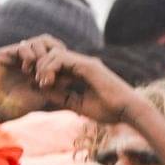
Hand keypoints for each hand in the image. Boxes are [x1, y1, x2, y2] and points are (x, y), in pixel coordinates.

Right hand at [0, 41, 61, 122]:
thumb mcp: (40, 99)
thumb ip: (54, 89)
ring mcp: (14, 54)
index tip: (64, 75)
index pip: (54, 52)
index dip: (62, 60)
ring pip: (38, 41)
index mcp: (34, 66)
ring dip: (42, 57)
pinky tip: (27, 71)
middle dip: (55, 54)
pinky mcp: (3, 54)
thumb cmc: (11, 108)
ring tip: (39, 75)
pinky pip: (23, 47)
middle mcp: (25, 58)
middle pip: (48, 41)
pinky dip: (30, 57)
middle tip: (55, 70)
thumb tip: (73, 81)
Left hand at [22, 35, 139, 123]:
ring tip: (42, 83)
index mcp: (81, 72)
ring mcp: (85, 63)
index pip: (56, 64)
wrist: (127, 111)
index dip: (44, 72)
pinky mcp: (87, 65)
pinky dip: (50, 68)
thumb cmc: (108, 111)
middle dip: (40, 67)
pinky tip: (47, 82)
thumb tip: (42, 92)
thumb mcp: (77, 105)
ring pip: (55, 54)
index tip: (38, 87)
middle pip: (53, 55)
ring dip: (43, 67)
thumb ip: (61, 97)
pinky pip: (61, 58)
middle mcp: (82, 64)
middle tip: (36, 83)